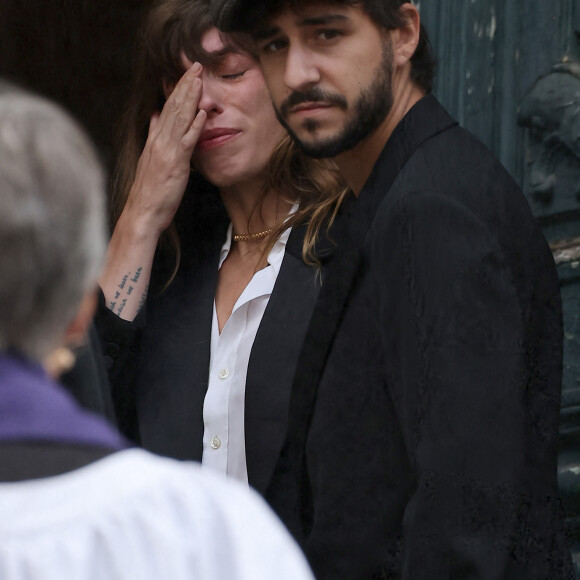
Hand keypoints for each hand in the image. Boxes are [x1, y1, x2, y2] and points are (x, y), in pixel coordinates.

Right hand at [125, 62, 206, 234]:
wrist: (142, 213)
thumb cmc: (149, 192)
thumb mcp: (151, 160)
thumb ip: (155, 137)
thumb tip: (155, 117)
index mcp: (155, 140)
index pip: (167, 108)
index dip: (178, 89)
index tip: (187, 73)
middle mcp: (159, 141)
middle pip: (173, 107)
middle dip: (185, 84)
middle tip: (196, 64)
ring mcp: (167, 151)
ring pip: (179, 118)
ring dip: (190, 97)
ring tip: (199, 77)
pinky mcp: (175, 164)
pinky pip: (186, 141)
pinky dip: (194, 125)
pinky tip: (202, 112)